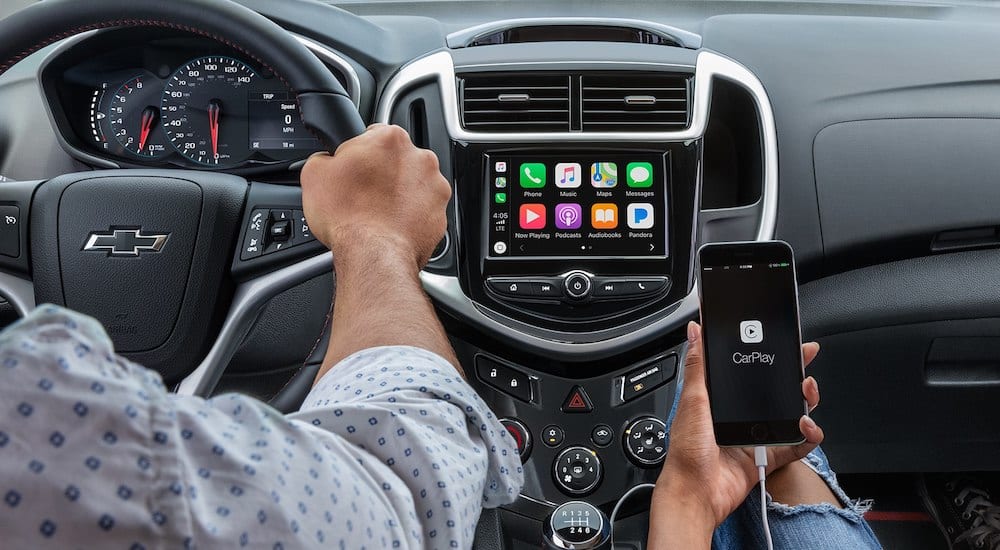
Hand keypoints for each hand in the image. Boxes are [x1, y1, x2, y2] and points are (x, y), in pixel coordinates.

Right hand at [300, 124, 450, 268]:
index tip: (354, 169)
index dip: (359, 154)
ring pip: (413, 185)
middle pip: (397, 160)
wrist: (374, 256)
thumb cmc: (348, 217)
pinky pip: (423, 210)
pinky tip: (391, 225)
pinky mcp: (441, 214)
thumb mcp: (314, 174)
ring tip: (377, 213)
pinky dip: (411, 216)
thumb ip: (324, 156)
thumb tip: (327, 160)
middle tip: (362, 194)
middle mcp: (420, 158)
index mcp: (391, 138)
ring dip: (399, 195)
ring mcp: (435, 187)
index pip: (374, 135)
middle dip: (382, 174)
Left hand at [647, 321, 823, 546]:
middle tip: (805, 365)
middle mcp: (740, 415)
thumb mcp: (692, 402)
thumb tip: (695, 331)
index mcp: (721, 399)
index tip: (783, 341)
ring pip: (792, 414)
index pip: (750, 370)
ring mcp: (757, 435)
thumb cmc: (687, 454)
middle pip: (776, 390)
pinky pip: (798, 445)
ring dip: (805, 403)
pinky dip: (809, 436)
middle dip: (795, 375)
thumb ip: (698, 366)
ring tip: (805, 394)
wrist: (696, 494)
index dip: (768, 355)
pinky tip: (805, 427)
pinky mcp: (769, 457)